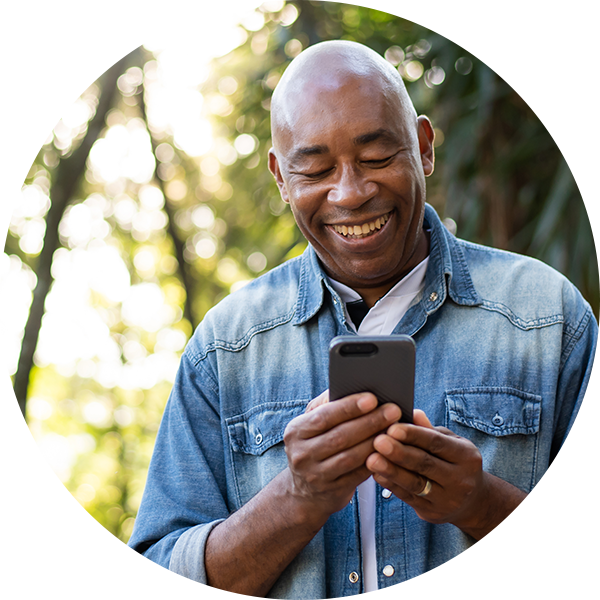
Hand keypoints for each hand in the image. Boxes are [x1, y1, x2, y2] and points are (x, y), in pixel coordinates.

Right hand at [283, 392, 401, 518]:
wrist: (305, 491)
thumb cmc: (314, 445)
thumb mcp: (310, 425)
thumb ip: (326, 405)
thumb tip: (350, 385)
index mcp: (295, 431)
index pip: (324, 416)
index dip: (349, 407)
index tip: (372, 398)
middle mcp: (301, 454)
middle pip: (340, 436)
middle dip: (369, 422)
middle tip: (393, 410)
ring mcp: (315, 475)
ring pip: (350, 456)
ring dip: (375, 441)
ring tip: (395, 429)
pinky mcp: (332, 491)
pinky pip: (358, 475)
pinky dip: (375, 460)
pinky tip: (389, 450)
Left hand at [366, 410, 489, 528]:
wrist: (472, 501)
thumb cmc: (454, 461)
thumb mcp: (450, 442)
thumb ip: (429, 430)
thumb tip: (412, 412)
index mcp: (466, 456)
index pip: (437, 443)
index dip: (413, 435)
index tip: (392, 427)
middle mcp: (461, 479)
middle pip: (425, 464)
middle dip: (399, 452)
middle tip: (378, 441)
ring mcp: (448, 499)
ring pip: (415, 483)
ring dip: (391, 471)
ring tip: (371, 459)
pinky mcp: (433, 513)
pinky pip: (408, 498)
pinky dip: (391, 485)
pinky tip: (376, 474)